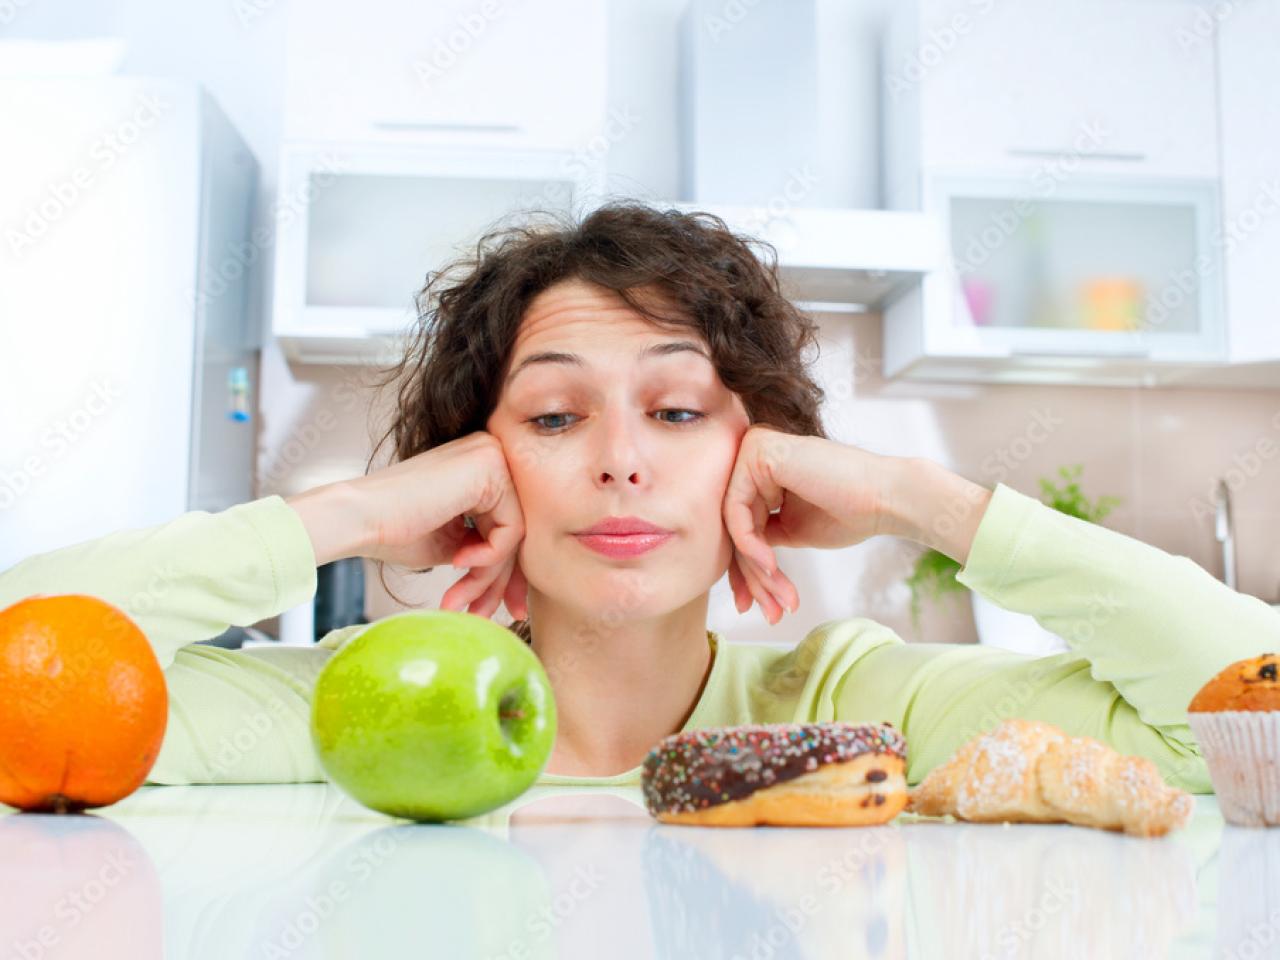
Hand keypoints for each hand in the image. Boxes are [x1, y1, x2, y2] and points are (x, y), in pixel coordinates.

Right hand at [342, 431, 528, 619]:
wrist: (358, 518)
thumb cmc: (394, 530)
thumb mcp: (455, 544)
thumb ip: (488, 549)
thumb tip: (519, 583)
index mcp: (483, 468)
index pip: (510, 525)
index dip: (506, 573)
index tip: (504, 607)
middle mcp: (492, 454)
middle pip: (516, 530)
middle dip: (499, 581)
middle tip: (484, 613)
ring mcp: (493, 456)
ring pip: (514, 534)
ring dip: (488, 576)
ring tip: (460, 598)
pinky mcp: (490, 467)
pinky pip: (511, 528)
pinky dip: (488, 556)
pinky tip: (458, 561)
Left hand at [721, 425, 899, 624]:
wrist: (887, 499)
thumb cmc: (850, 512)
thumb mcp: (791, 529)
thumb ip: (760, 535)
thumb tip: (732, 560)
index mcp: (761, 468)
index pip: (739, 524)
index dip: (744, 570)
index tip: (752, 606)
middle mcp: (753, 453)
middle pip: (734, 525)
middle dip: (750, 576)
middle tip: (767, 612)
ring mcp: (753, 448)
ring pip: (732, 523)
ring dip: (754, 569)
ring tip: (778, 598)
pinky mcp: (758, 452)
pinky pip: (736, 510)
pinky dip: (749, 544)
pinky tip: (770, 565)